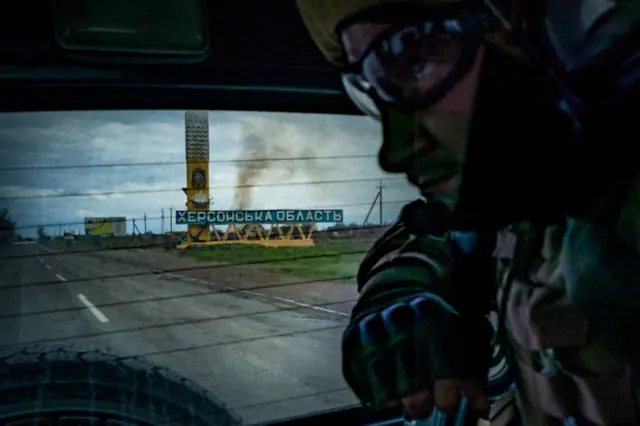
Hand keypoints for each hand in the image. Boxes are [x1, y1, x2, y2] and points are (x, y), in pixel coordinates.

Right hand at [342, 293, 491, 418]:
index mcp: (429, 311)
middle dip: (416, 396)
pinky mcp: (350, 337)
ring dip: (390, 397)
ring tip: (400, 406)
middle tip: (423, 408)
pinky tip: (380, 397)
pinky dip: (366, 389)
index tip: (447, 402)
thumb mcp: (459, 335)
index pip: (437, 351)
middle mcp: (397, 315)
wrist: (397, 289)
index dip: (444, 383)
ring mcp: (370, 325)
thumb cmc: (434, 321)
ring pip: (377, 371)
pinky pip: (354, 370)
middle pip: (404, 364)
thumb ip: (470, 370)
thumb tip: (479, 404)